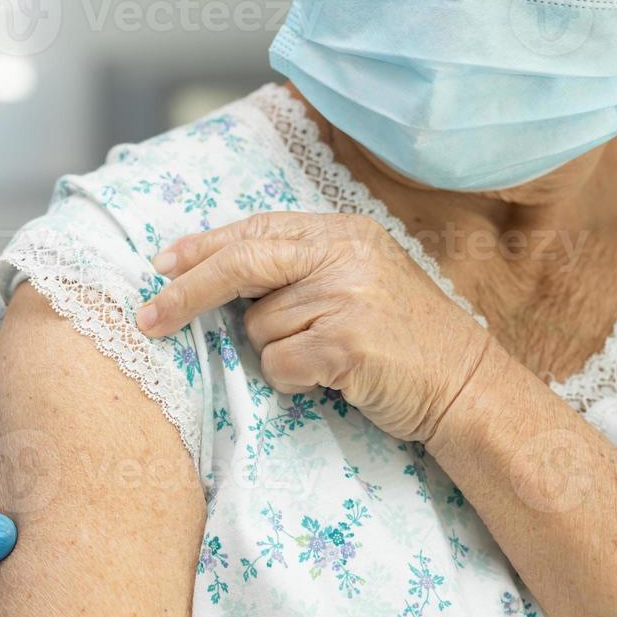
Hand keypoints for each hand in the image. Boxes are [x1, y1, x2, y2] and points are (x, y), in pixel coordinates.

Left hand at [135, 212, 492, 443]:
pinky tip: (333, 381)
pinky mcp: (347, 342)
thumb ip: (300, 270)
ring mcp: (349, 296)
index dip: (203, 247)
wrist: (467, 388)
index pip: (257, 229)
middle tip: (149, 318)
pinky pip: (279, 364)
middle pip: (242, 264)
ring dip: (277, 353)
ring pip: (259, 328)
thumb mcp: (358, 283)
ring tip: (326, 359)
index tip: (162, 264)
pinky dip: (293, 381)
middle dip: (187, 292)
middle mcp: (346, 254)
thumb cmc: (403, 343)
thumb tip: (213, 277)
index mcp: (345, 232)